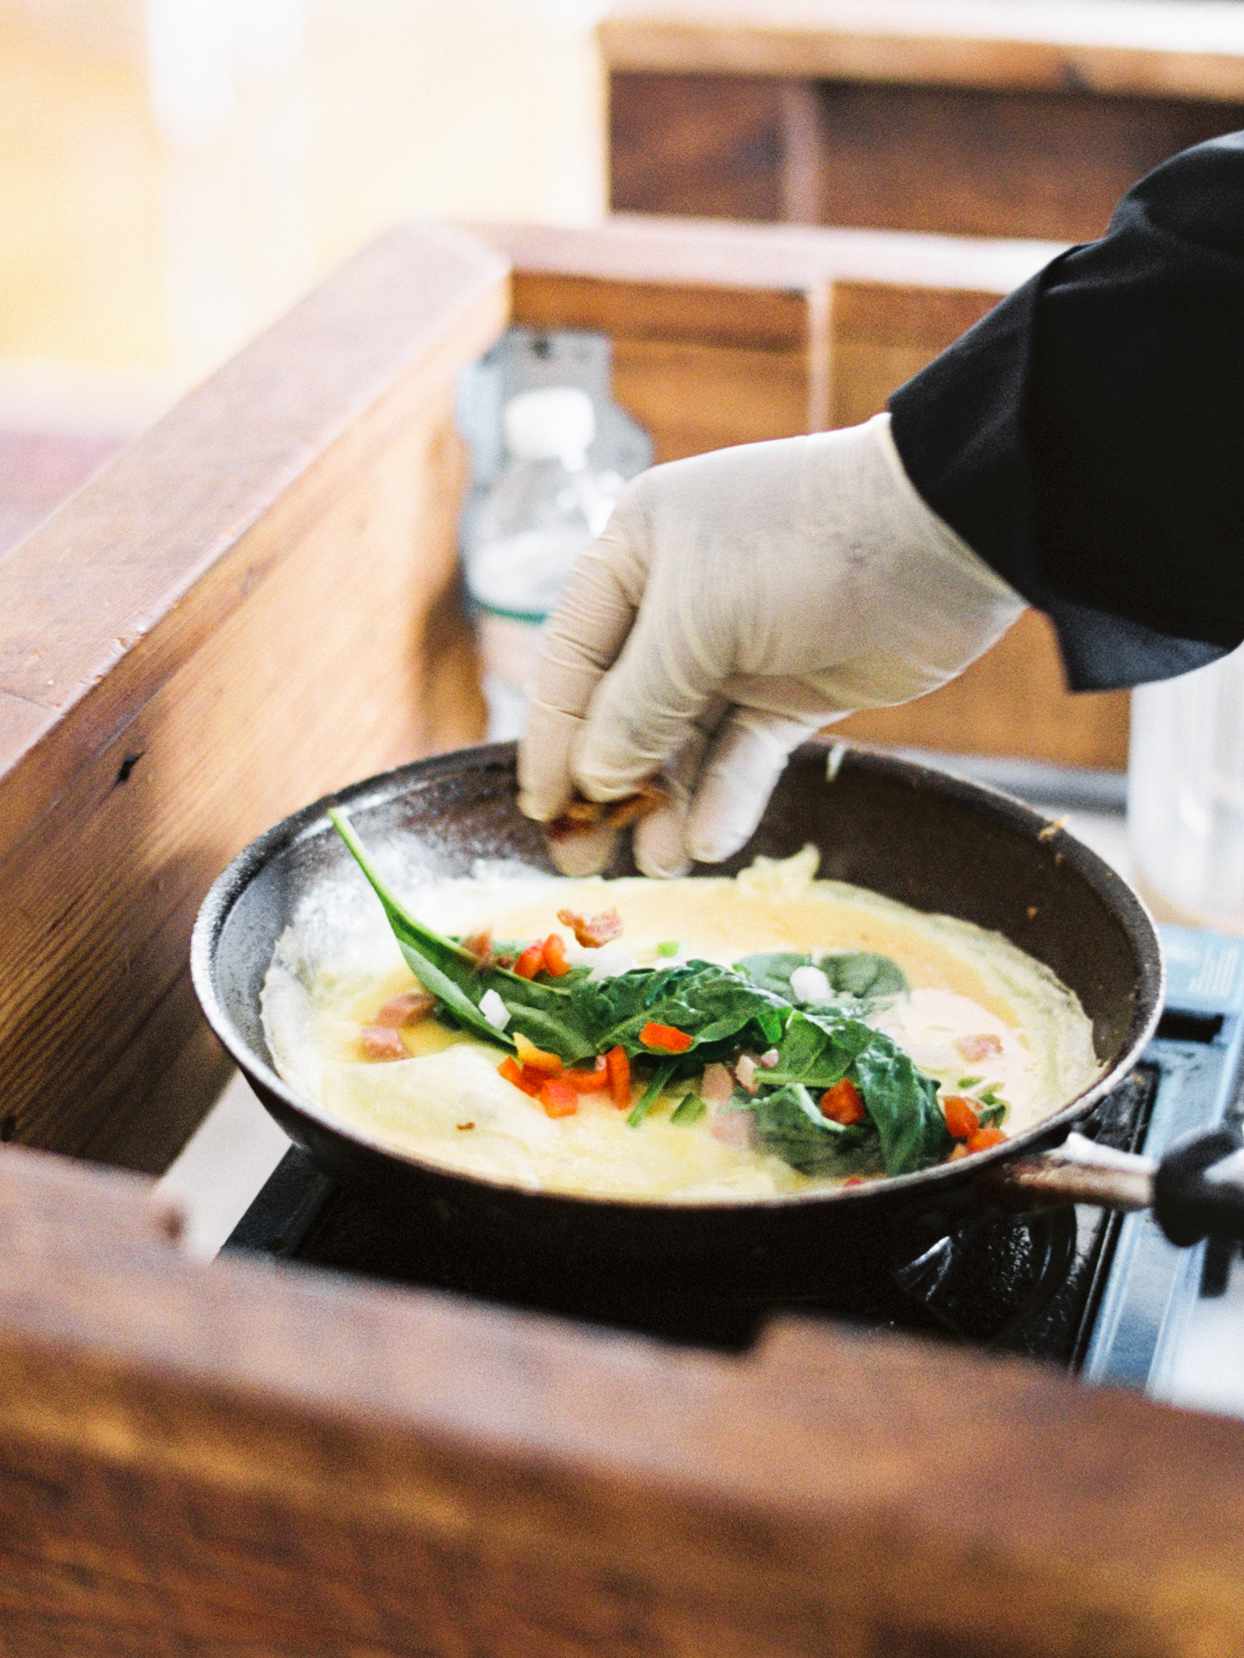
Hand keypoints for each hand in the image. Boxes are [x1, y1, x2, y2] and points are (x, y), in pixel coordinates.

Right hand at [518, 414, 1023, 875]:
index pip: (571, 659)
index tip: (540, 811)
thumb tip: (593, 778)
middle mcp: (678, 599)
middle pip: (621, 708)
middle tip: (583, 863)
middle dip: (606, 785)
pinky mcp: (794, 689)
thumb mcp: (697, 621)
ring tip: (662, 862)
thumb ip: (635, 706)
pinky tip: (710, 842)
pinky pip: (743, 752)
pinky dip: (726, 795)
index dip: (552, 737)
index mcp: (636, 553)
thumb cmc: (801, 552)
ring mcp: (739, 647)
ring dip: (668, 802)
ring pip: (682, 740)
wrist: (949, 536)